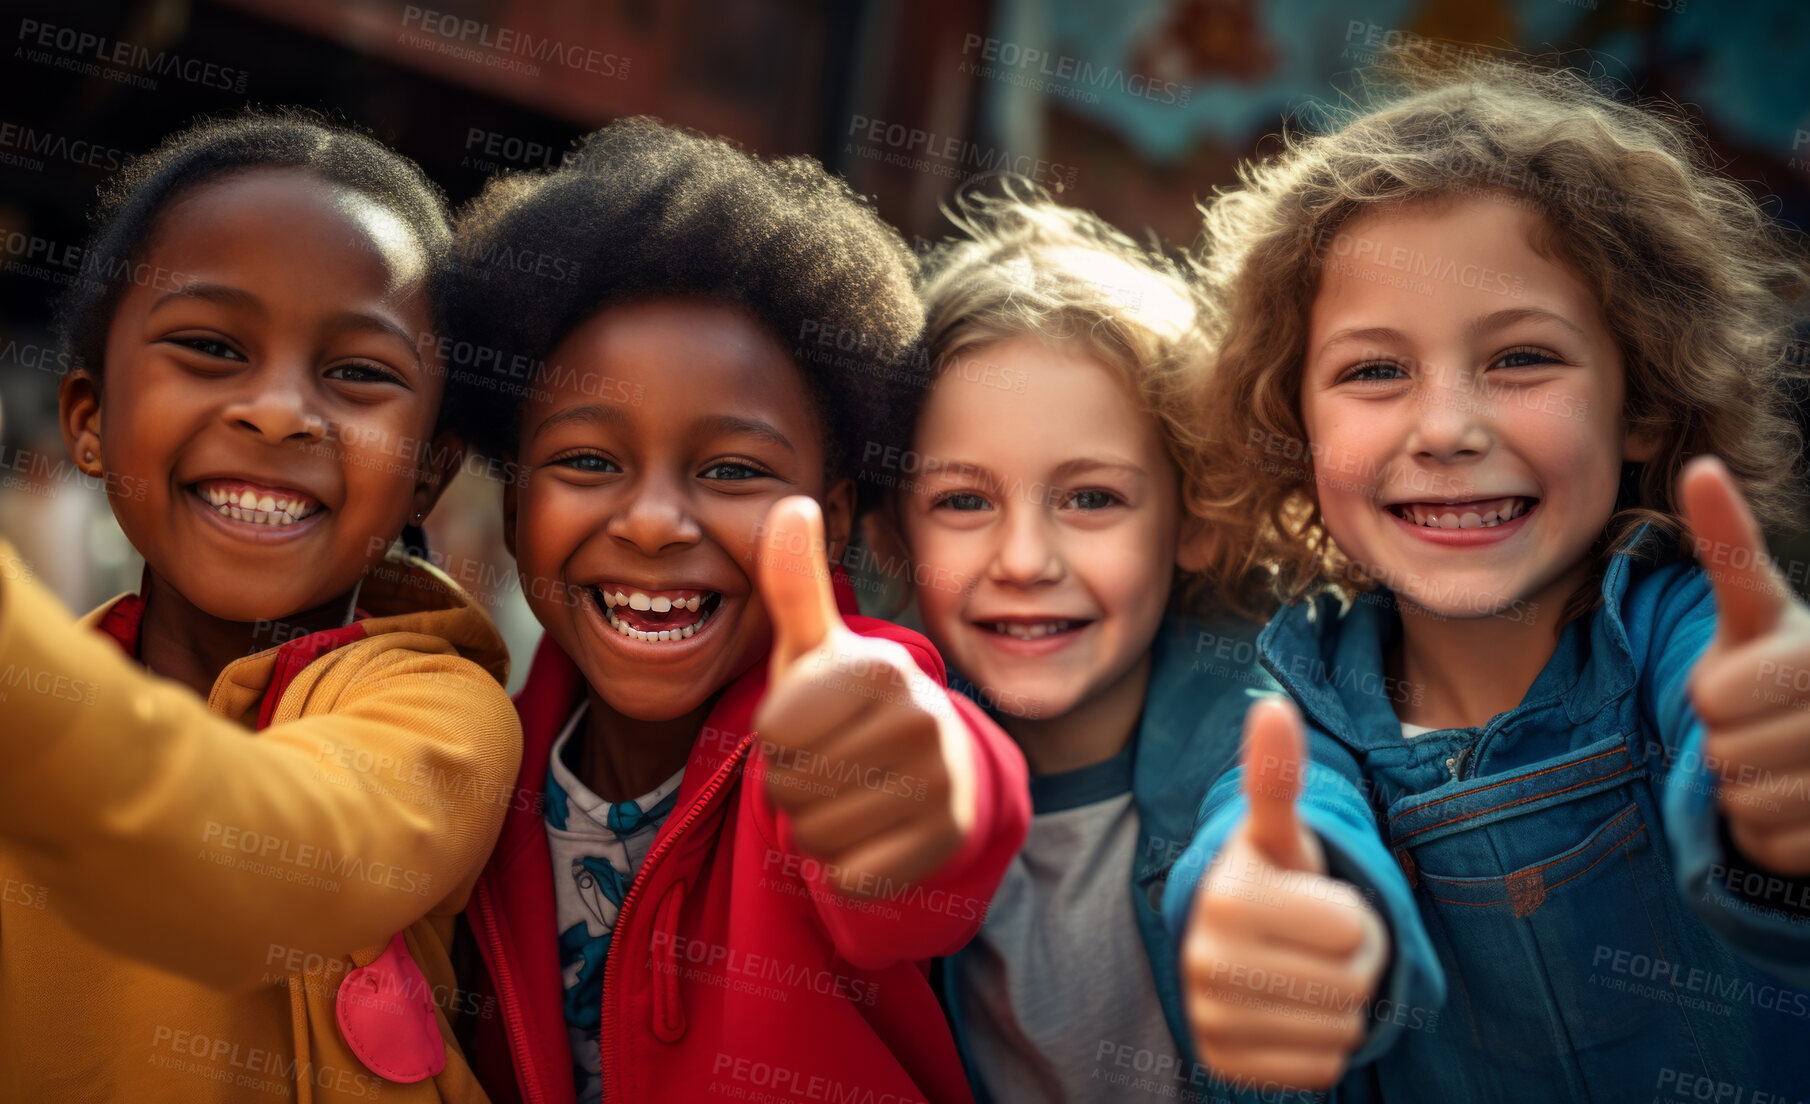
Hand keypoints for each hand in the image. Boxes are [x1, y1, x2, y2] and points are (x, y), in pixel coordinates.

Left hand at [751, 496, 977, 894]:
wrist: (933, 767)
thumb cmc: (855, 703)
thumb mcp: (818, 646)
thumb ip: (794, 582)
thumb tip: (790, 502)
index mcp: (881, 669)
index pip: (773, 730)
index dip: (776, 734)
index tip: (810, 720)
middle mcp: (921, 722)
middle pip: (791, 785)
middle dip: (794, 782)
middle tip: (832, 760)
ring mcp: (939, 786)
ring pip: (815, 834)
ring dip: (816, 823)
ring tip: (851, 792)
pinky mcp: (942, 842)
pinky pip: (847, 874)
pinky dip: (845, 864)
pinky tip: (873, 830)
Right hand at [1181, 696, 1387, 1089]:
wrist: (1234, 944)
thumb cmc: (1276, 880)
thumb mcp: (1282, 831)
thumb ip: (1278, 774)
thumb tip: (1272, 705)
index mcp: (1224, 897)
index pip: (1353, 929)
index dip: (1354, 914)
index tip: (1315, 901)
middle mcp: (1203, 960)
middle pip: (1351, 983)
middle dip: (1353, 962)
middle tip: (1315, 942)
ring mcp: (1209, 1019)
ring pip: (1340, 1030)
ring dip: (1341, 1005)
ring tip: (1304, 972)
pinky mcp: (1223, 1064)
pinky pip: (1321, 1069)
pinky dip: (1320, 1047)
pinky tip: (1290, 1015)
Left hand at [1680, 457, 1809, 874]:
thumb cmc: (1780, 669)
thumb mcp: (1754, 606)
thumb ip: (1730, 545)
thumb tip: (1704, 470)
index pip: (1716, 696)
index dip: (1713, 697)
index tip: (1746, 683)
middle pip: (1722, 751)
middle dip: (1724, 742)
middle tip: (1761, 726)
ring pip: (1744, 800)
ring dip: (1745, 791)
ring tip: (1784, 762)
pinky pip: (1766, 843)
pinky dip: (1767, 834)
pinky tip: (1800, 804)